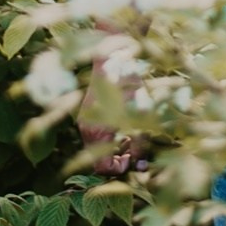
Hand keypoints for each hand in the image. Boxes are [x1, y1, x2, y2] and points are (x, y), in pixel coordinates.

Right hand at [78, 53, 149, 174]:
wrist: (112, 55)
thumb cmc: (129, 83)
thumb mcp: (141, 114)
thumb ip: (141, 143)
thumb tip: (142, 167)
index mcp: (98, 132)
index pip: (104, 168)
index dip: (121, 169)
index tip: (134, 160)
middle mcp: (87, 130)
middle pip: (99, 160)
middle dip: (119, 158)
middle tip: (135, 150)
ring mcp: (84, 122)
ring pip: (97, 149)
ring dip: (115, 148)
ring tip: (131, 136)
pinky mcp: (86, 114)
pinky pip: (96, 136)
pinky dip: (109, 138)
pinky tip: (122, 126)